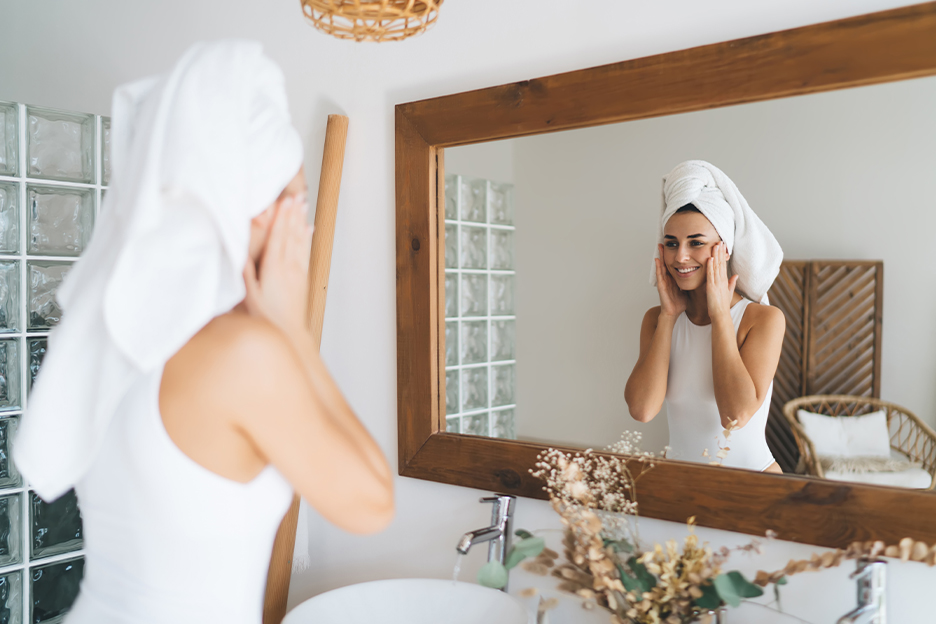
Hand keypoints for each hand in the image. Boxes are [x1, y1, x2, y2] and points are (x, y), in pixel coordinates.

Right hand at [243, 195, 313, 335]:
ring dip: (301, 222)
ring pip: (300, 241)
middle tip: (296, 195)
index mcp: (274, 269)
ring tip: (303, 205)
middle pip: (291, 234)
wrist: (290, 333)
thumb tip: (239, 250)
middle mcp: (289, 267)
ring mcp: (298, 272)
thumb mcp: (248, 295)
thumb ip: (245, 272)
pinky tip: (309, 229)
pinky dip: (307, 238)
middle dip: (293, 214)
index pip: (278, 237)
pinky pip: (306, 252)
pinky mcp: (303, 278)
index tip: (284, 201)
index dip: (281, 218)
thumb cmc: (266, 318)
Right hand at [655, 244, 686, 318]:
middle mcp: (668, 278)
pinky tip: (657, 260)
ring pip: (662, 266)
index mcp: (674, 279)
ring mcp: (664, 281)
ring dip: (661, 256)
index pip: (674, 264)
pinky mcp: (661, 286)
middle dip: (666, 253)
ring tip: (660, 247)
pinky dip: (658, 267)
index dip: (675, 255)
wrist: (674, 313)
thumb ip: (692, 282)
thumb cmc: (679, 303)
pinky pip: (659, 274)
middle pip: (667, 263)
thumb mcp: (688, 289)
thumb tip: (701, 276)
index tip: (676, 246)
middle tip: (665, 242)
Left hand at [706, 241, 737, 318]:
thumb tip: (736, 275)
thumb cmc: (723, 305)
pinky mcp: (711, 287)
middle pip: (721, 263)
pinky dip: (710, 266)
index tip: (722, 246)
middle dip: (720, 252)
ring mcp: (717, 283)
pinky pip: (711, 275)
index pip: (723, 265)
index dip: (723, 255)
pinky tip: (710, 258)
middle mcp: (721, 280)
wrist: (721, 314)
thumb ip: (732, 283)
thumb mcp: (728, 292)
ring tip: (716, 245)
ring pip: (716, 267)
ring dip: (716, 255)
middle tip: (720, 241)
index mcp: (724, 281)